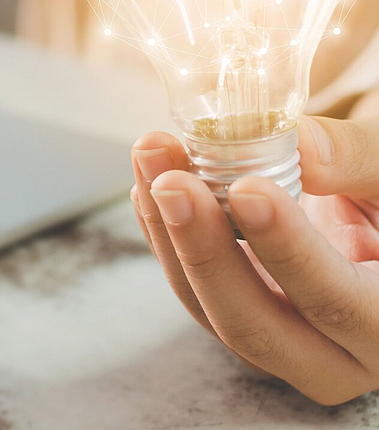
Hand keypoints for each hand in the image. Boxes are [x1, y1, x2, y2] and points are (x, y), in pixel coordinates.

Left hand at [130, 115, 378, 404]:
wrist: (372, 216)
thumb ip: (357, 160)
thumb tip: (303, 149)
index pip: (336, 302)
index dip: (287, 249)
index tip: (247, 190)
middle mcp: (330, 355)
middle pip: (253, 325)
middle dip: (203, 250)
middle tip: (172, 183)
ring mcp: (272, 339)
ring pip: (204, 305)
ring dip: (167, 229)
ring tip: (151, 158)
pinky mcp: (231, 309)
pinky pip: (186, 281)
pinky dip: (161, 228)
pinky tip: (148, 177)